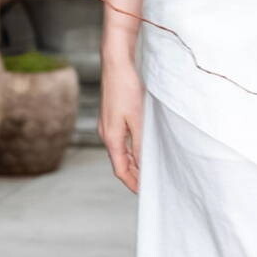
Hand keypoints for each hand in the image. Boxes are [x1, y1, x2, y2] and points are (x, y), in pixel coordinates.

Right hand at [99, 55, 143, 192]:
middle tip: (150, 185)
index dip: (132, 183)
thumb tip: (144, 164)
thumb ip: (140, 143)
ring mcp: (107, 126)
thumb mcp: (138, 119)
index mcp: (111, 138)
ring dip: (134, 163)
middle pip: (120, 163)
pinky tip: (142, 149)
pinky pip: (121, 141)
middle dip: (134, 176)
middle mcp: (106, 134)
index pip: (121, 170)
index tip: (145, 192)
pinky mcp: (111, 118)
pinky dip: (132, 150)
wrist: (116, 64)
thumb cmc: (126, 88)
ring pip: (121, 152)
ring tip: (149, 170)